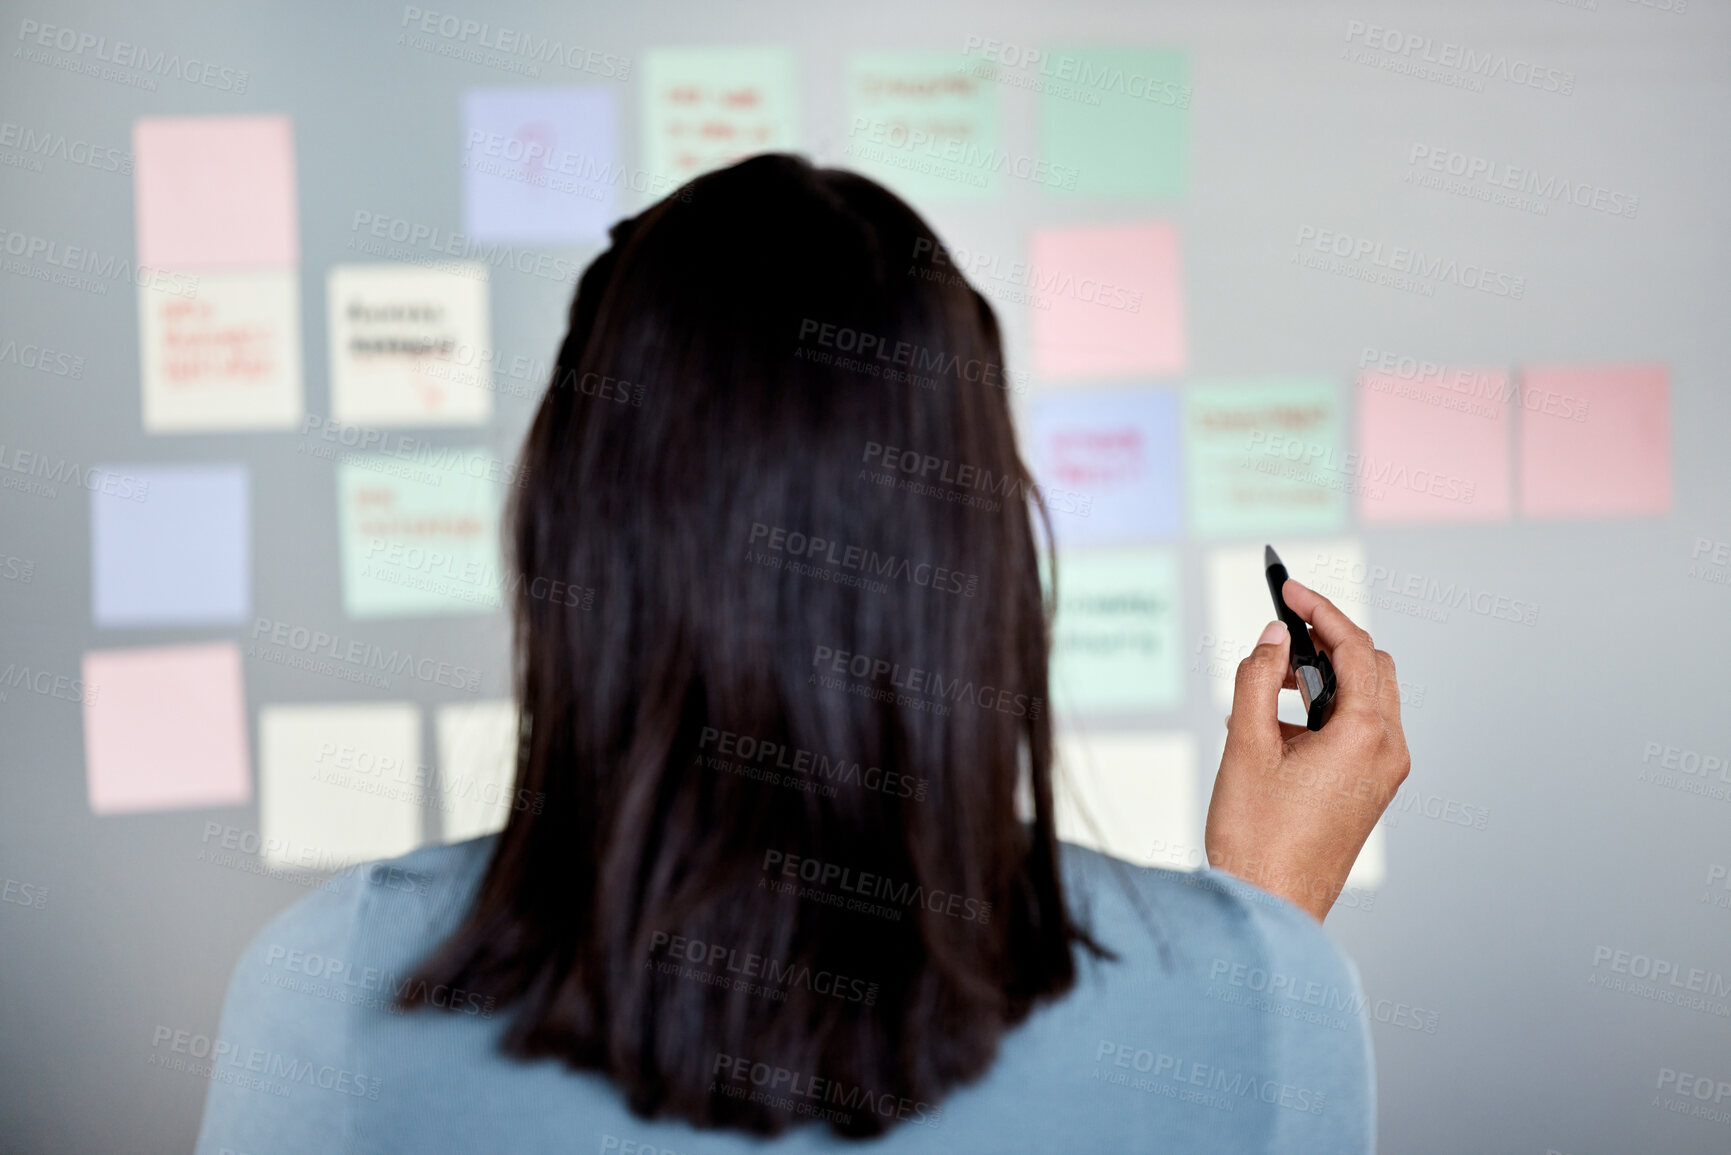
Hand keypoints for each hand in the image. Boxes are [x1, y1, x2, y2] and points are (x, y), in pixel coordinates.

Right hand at [1203, 579, 1410, 921]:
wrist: (1271, 907)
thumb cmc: (1257, 838)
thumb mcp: (1245, 746)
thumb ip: (1257, 680)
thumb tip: (1272, 638)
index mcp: (1366, 735)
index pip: (1354, 648)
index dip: (1319, 611)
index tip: (1288, 590)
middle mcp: (1387, 751)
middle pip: (1371, 667)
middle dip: (1329, 639)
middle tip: (1283, 625)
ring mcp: (1382, 773)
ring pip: (1367, 697)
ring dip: (1325, 675)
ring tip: (1270, 677)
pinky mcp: (1368, 790)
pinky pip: (1359, 729)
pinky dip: (1326, 708)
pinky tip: (1278, 721)